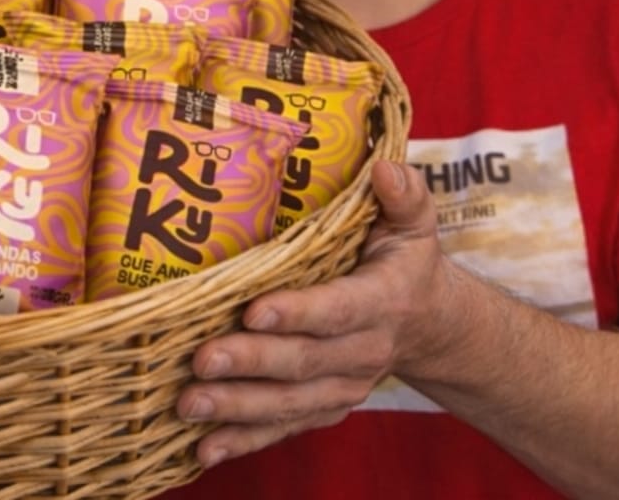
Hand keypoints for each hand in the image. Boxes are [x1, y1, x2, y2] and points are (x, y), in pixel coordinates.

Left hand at [177, 160, 458, 467]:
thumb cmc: (405, 262)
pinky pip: (283, 429)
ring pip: (288, 403)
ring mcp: (342, 386)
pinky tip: (203, 449)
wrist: (428, 325)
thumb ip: (405, 196)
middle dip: (251, 362)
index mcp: (382, 301)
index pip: (337, 309)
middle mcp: (363, 352)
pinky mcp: (324, 407)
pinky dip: (243, 441)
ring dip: (237, 407)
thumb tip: (386, 169)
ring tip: (189, 404)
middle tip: (201, 361)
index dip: (298, 313)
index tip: (253, 311)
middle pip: (303, 361)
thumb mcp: (414, 225)